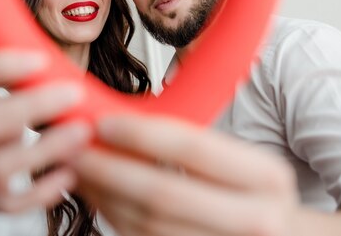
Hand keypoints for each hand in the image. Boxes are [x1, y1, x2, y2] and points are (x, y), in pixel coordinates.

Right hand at [0, 51, 91, 227]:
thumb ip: (11, 86)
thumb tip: (60, 66)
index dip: (2, 68)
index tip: (41, 59)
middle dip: (31, 106)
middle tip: (73, 93)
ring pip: (0, 167)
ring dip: (45, 148)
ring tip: (81, 131)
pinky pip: (13, 202)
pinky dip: (42, 191)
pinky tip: (69, 174)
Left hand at [71, 115, 298, 235]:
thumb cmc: (255, 193)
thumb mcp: (247, 162)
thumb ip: (198, 144)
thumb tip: (129, 117)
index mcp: (266, 177)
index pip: (193, 147)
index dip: (141, 134)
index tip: (103, 122)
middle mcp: (252, 218)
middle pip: (163, 193)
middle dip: (109, 169)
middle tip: (75, 148)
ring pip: (146, 224)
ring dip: (102, 194)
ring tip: (77, 168)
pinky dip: (113, 216)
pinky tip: (97, 194)